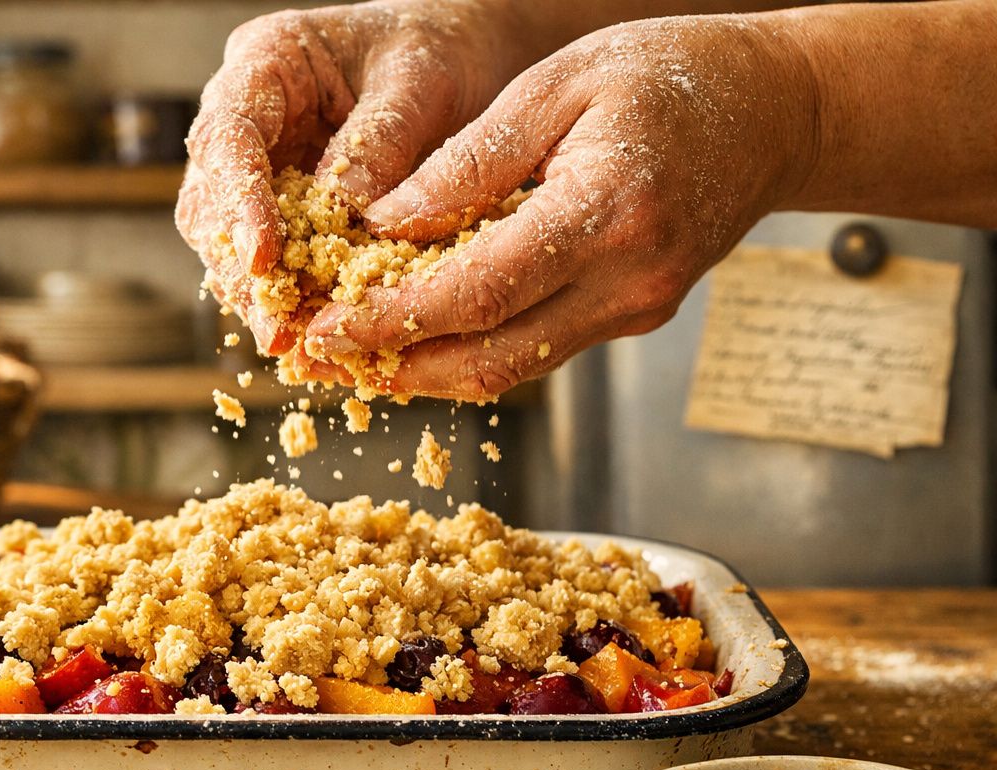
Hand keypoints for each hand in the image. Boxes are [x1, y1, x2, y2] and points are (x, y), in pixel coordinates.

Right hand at [176, 0, 540, 354]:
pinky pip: (272, 261)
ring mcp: (260, 166)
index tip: (263, 258)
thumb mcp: (420, 81)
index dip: (239, 201)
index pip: (228, 135)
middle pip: (213, 200)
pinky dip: (289, 299)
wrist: (465, 54)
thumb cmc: (442, 48)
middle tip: (276, 327)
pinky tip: (308, 337)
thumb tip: (345, 216)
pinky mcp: (284, 209)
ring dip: (258, 295)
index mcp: (266, 63)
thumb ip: (380, 142)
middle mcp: (248, 118)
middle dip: (242, 268)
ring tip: (290, 343)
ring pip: (230, 241)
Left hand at [305, 15, 819, 401]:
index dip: (392, 319)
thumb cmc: (669, 77)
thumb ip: (470, 160)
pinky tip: (411, 334)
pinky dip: (467, 350)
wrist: (776, 112)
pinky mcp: (630, 318)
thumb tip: (383, 221)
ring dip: (422, 372)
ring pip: (509, 369)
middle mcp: (628, 281)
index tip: (323, 326)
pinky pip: (534, 349)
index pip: (479, 291)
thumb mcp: (560, 85)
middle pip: (488, 358)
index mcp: (608, 212)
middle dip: (391, 365)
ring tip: (346, 354)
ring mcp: (635, 310)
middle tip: (314, 357)